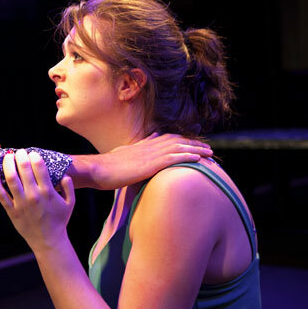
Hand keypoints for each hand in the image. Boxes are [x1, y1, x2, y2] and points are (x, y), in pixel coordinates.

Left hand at [0, 149, 74, 250]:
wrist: (49, 240)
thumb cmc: (59, 220)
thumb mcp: (70, 203)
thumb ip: (69, 187)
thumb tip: (64, 174)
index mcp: (48, 192)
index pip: (39, 167)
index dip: (34, 156)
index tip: (31, 153)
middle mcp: (34, 196)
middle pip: (24, 169)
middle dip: (20, 156)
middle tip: (19, 151)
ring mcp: (21, 203)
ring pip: (11, 178)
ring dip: (8, 164)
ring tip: (7, 156)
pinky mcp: (12, 211)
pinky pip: (1, 195)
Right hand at [71, 133, 212, 189]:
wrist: (96, 169)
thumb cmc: (105, 167)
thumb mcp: (122, 155)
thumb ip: (135, 149)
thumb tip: (147, 142)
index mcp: (142, 146)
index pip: (166, 139)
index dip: (181, 140)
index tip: (194, 142)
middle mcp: (148, 147)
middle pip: (176, 141)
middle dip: (193, 143)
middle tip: (208, 148)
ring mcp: (149, 154)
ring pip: (177, 148)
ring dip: (196, 149)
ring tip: (210, 153)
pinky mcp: (149, 164)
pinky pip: (172, 158)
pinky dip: (187, 156)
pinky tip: (198, 159)